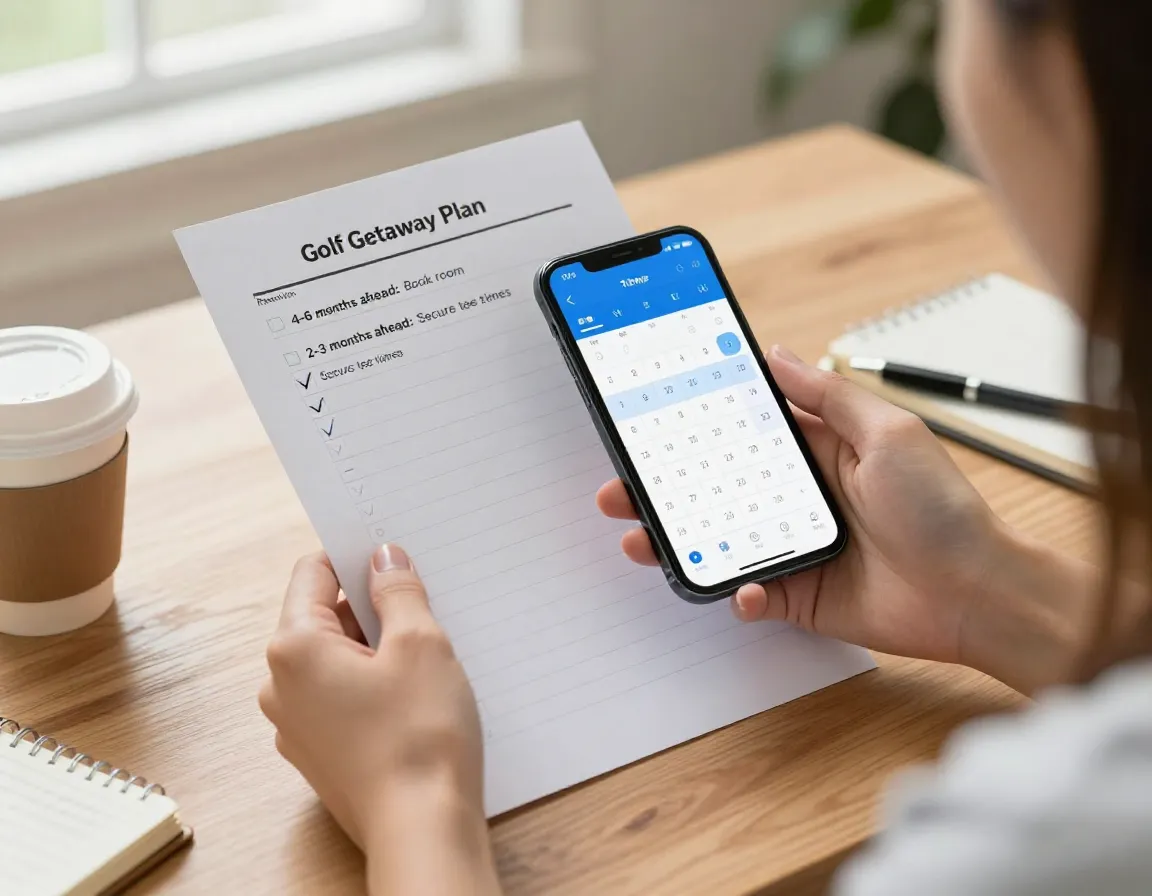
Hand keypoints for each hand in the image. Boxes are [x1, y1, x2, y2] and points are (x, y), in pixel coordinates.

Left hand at [259, 546, 499, 895]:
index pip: (314, 574)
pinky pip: (341, 699)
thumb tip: (384, 558)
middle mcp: (281, 686)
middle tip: (424, 608)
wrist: (422, 830)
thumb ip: (397, 592)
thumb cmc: (419, 737)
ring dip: (376, 649)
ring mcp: (296, 726)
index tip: (393, 556)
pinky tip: (414, 697)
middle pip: (323, 618)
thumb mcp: (420, 644)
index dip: (355, 557)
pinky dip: (373, 686)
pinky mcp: (321, 754)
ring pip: (335, 661)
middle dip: (371, 608)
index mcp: (294, 649)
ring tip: (426, 658)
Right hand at [600, 346, 1084, 690]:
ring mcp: (793, 547)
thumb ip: (828, 396)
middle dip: (662, 486)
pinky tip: (740, 587)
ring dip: (675, 540)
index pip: (742, 431)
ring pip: (716, 540)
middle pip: (713, 487)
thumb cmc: (943, 509)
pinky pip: (750, 593)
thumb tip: (777, 355)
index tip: (651, 414)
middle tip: (621, 486)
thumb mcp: (889, 431)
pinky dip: (736, 593)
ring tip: (640, 537)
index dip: (695, 422)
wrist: (976, 593)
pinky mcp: (798, 594)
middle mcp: (797, 497)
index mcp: (816, 451)